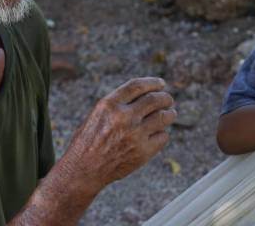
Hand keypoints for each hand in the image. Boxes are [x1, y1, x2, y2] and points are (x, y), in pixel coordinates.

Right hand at [60, 77, 175, 194]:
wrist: (84, 170)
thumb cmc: (89, 141)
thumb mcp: (98, 114)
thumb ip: (119, 104)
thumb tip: (146, 94)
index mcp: (109, 105)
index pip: (137, 86)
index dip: (152, 83)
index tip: (161, 84)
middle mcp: (123, 117)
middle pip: (154, 99)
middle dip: (165, 98)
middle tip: (168, 100)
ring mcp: (135, 135)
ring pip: (163, 117)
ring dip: (169, 114)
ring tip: (170, 114)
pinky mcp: (143, 152)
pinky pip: (163, 136)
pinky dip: (162, 133)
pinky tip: (158, 134)